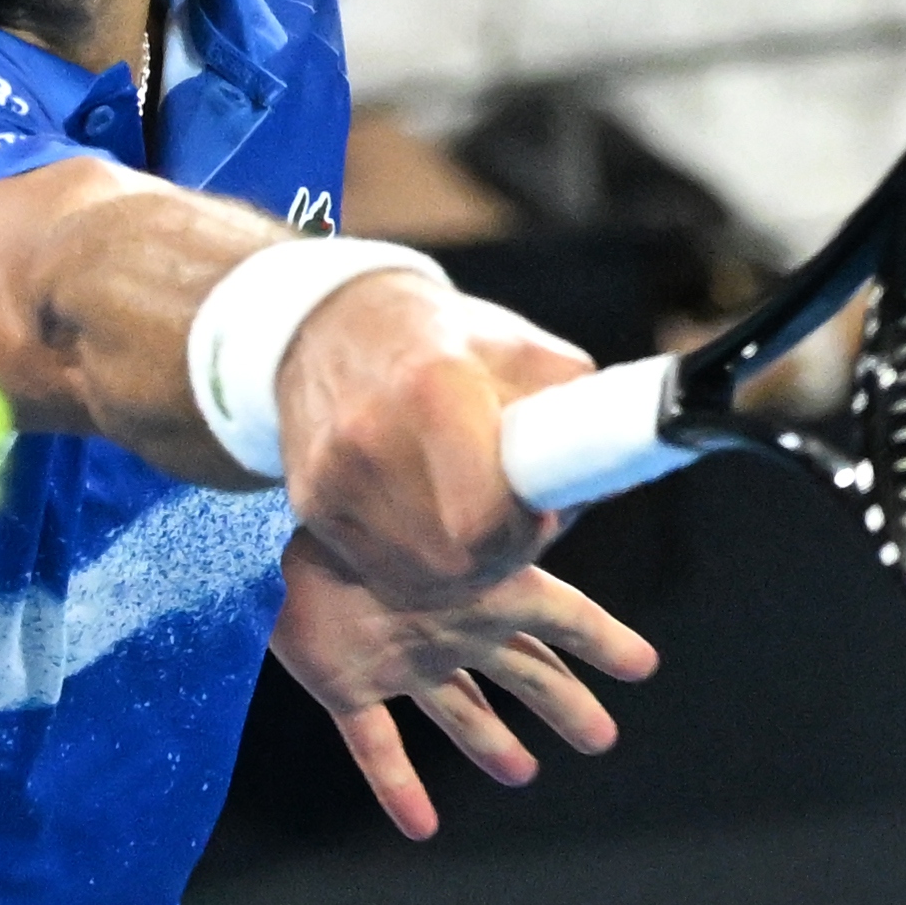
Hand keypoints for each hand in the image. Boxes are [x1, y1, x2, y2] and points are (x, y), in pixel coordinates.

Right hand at [269, 268, 592, 613]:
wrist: (331, 325)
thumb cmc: (445, 341)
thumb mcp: (522, 353)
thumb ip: (570, 415)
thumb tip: (593, 484)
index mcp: (434, 388)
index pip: (482, 518)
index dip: (524, 532)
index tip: (541, 514)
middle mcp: (371, 437)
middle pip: (453, 561)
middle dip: (500, 559)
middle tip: (518, 530)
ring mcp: (333, 476)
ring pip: (418, 579)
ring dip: (462, 573)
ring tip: (478, 528)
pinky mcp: (312, 502)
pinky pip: (381, 571)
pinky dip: (419, 568)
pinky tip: (435, 531)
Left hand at [272, 538, 650, 844]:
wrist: (280, 531)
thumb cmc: (371, 513)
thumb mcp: (456, 515)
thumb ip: (512, 517)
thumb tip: (565, 504)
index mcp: (484, 589)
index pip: (560, 616)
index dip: (601, 640)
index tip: (641, 666)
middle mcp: (450, 628)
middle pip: (521, 672)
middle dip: (561, 703)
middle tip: (600, 738)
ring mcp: (401, 660)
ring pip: (458, 710)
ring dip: (490, 743)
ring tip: (522, 773)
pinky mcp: (347, 685)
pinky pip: (376, 747)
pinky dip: (398, 788)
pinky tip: (420, 827)